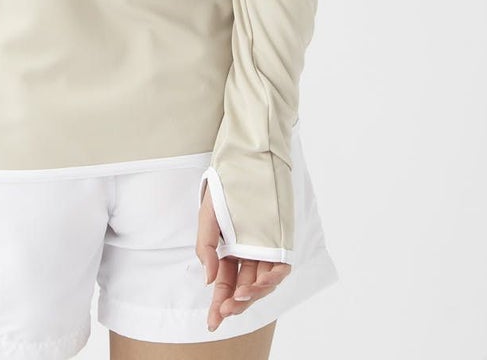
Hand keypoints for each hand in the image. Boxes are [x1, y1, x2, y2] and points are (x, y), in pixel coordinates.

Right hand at [197, 181, 291, 330]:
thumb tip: (208, 279)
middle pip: (243, 288)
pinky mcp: (280, 243)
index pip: (224, 284)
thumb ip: (206, 249)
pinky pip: (279, 268)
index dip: (219, 304)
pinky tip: (261, 281)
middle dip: (235, 304)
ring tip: (241, 295)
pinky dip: (272, 278)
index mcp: (228, 251)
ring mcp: (265, 250)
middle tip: (226, 311)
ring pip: (262, 282)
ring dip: (253, 293)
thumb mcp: (207, 218)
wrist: (246, 164)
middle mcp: (247, 254)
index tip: (213, 322)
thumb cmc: (224, 188)